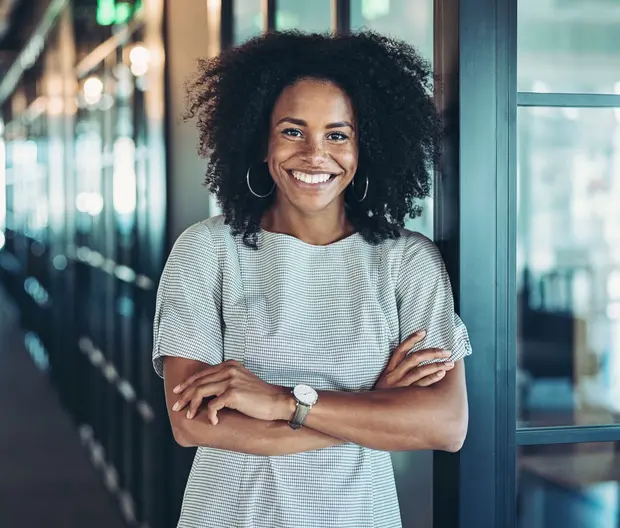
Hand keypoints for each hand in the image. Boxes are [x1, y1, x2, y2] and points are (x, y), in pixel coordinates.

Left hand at [171, 360, 292, 423]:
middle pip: (198, 382)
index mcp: (229, 365)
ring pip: (201, 392)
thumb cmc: (259, 396)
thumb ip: (226, 380)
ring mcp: (231, 381)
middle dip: (184, 395)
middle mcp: (228, 370)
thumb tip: (206, 391)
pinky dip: (210, 414)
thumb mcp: (241, 381)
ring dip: (192, 405)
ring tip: (189, 415)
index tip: (178, 392)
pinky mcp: (234, 393)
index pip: (202, 374)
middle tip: (176, 407)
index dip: (187, 384)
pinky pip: (213, 405)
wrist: (277, 401)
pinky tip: (213, 421)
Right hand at [374, 330, 454, 389]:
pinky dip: (431, 378)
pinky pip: (421, 385)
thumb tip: (416, 361)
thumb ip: (397, 371)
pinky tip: (441, 374)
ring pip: (419, 371)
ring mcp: (400, 386)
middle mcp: (394, 375)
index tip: (423, 332)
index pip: (400, 350)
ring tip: (449, 363)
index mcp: (389, 370)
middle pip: (414, 358)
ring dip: (436, 365)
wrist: (373, 413)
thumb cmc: (383, 397)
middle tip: (447, 351)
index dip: (411, 340)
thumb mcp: (385, 382)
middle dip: (432, 352)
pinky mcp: (405, 397)